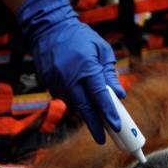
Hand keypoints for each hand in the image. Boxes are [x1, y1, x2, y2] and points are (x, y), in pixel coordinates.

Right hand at [17, 0, 125, 143]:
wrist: (48, 28)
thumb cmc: (80, 37)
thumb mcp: (101, 50)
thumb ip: (110, 74)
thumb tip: (119, 95)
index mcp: (86, 67)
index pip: (100, 96)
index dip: (109, 113)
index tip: (116, 126)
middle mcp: (70, 77)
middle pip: (84, 108)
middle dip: (95, 126)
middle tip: (102, 139)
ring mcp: (56, 81)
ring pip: (74, 104)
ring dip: (85, 109)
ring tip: (94, 108)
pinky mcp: (48, 83)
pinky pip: (64, 96)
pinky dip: (73, 97)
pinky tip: (76, 87)